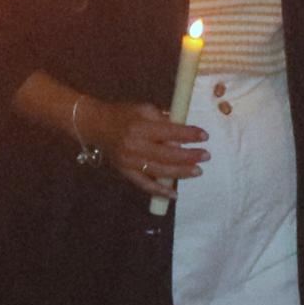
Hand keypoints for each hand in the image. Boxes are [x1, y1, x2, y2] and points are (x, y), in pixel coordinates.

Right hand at [88, 99, 208, 195]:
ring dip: (180, 173)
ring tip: (197, 171)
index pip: (169, 132)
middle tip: (206, 155)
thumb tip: (184, 134)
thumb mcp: (144, 110)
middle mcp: (134, 146)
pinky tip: (174, 194)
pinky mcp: (125, 173)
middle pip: (167, 154)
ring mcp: (129, 162)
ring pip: (159, 171)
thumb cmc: (124, 115)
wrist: (97, 126)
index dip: (188, 134)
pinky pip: (144, 185)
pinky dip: (159, 191)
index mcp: (140, 126)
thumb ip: (164, 121)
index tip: (204, 136)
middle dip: (189, 156)